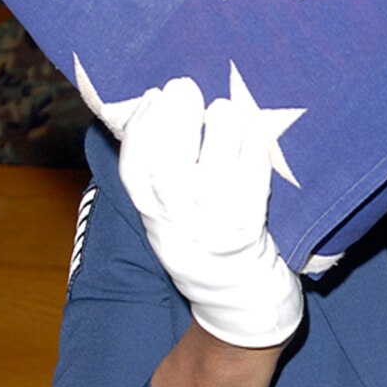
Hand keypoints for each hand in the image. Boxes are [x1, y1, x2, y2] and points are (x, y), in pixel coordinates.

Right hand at [118, 77, 303, 348]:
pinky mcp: (251, 227)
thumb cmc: (203, 240)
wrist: (239, 300)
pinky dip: (251, 149)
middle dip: (175, 120)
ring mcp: (215, 226)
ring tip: (222, 106)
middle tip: (184, 86)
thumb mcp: (167, 215)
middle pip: (169, 167)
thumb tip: (154, 109)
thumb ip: (158, 175)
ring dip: (217, 129)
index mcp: (154, 217)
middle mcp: (180, 223)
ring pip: (212, 172)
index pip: (135, 170)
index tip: (152, 96)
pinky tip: (251, 126)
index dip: (140, 129)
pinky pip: (251, 181)